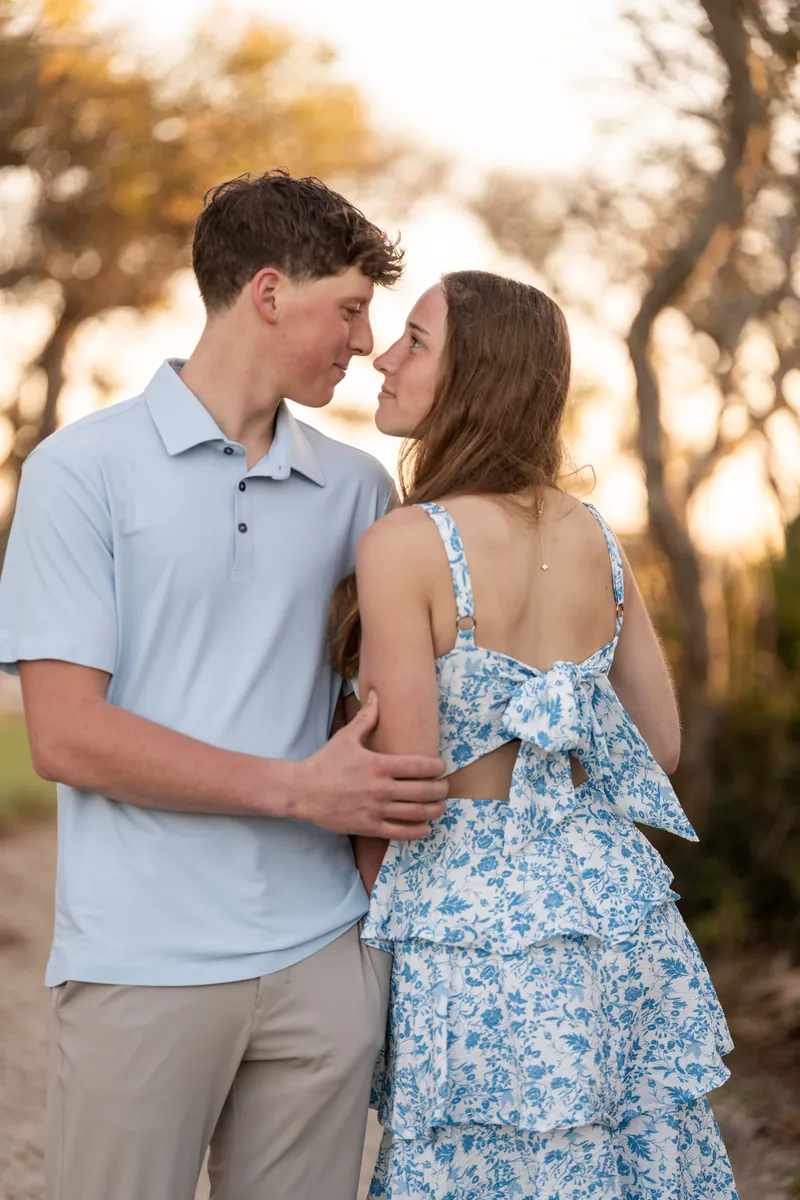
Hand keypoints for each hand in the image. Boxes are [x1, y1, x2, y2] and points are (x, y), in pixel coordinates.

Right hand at [296, 692, 446, 838]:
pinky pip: (399, 832)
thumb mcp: (347, 737)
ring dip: (434, 810)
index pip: (419, 766)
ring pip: (415, 813)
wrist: (303, 791)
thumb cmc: (325, 762)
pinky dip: (417, 831)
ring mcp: (376, 810)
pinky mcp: (369, 827)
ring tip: (440, 806)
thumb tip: (376, 695)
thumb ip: (366, 718)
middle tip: (445, 788)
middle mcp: (381, 788)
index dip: (436, 767)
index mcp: (379, 764)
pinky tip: (425, 827)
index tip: (442, 767)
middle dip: (440, 790)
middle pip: (423, 791)